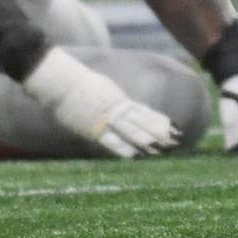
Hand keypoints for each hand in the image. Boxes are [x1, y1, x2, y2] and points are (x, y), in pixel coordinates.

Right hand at [20, 48, 178, 157]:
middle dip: (159, 132)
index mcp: (119, 99)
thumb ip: (114, 99)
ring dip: (146, 141)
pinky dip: (122, 148)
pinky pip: (110, 140)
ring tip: (162, 149)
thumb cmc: (77, 83)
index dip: (159, 120)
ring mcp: (105, 119)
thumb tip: (123, 104)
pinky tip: (134, 155)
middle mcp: (116, 109)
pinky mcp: (92, 128)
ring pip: (129, 131)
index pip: (143, 112)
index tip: (174, 127)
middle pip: (141, 122)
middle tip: (177, 141)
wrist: (61, 81)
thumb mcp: (102, 88)